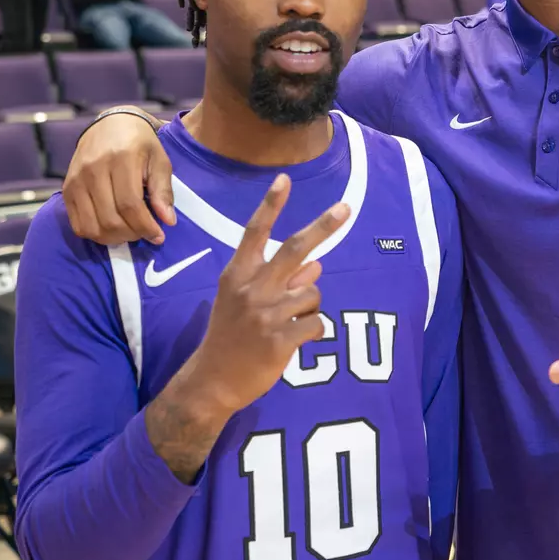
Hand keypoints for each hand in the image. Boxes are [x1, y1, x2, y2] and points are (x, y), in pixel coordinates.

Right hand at [62, 112, 174, 243]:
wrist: (110, 125)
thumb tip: (168, 221)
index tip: (159, 236)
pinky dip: (96, 234)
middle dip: (132, 234)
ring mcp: (76, 179)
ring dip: (114, 238)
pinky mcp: (66, 189)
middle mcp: (93, 169)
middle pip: (110, 219)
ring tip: (130, 232)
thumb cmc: (140, 144)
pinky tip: (111, 229)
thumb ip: (163, 190)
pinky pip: (78, 224)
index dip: (145, 226)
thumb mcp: (160, 160)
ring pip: (93, 226)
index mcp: (121, 158)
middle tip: (145, 233)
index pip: (130, 205)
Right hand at [186, 176, 349, 415]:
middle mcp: (251, 289)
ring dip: (310, 305)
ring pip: (313, 292)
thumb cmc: (230, 335)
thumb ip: (276, 279)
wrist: (212, 380)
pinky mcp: (280, 339)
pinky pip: (317, 323)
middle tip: (346, 207)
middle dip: (323, 226)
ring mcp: (266, 313)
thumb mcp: (241, 300)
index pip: (255, 232)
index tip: (284, 179)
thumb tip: (316, 264)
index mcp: (237, 275)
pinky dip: (313, 330)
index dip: (271, 205)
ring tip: (288, 322)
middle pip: (294, 249)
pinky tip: (294, 340)